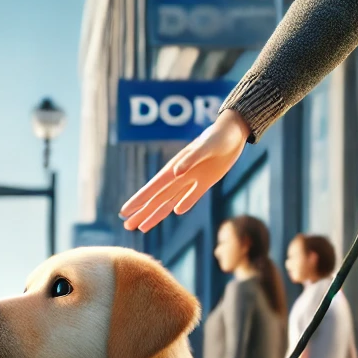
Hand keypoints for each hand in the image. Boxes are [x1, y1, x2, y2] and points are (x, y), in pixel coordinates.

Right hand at [119, 109, 249, 231]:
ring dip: (156, 214)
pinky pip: (192, 196)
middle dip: (141, 213)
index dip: (138, 201)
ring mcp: (191, 179)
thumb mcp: (206, 146)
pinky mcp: (205, 181)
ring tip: (142, 227)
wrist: (233, 131)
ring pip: (170, 201)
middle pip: (156, 199)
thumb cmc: (218, 136)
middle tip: (126, 226)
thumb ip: (190, 159)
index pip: (152, 188)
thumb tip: (175, 173)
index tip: (124, 211)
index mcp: (175, 168)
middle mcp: (179, 176)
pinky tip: (176, 212)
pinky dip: (184, 204)